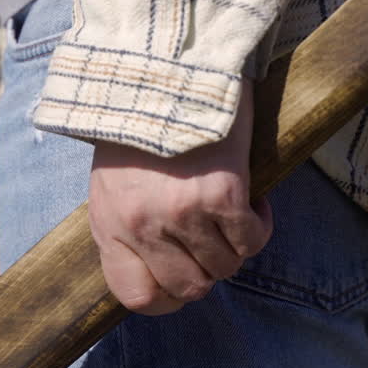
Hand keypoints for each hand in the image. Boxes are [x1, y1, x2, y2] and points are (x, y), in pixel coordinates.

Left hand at [87, 77, 272, 314]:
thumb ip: (127, 225)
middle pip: (188, 287)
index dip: (165, 300)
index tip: (183, 282)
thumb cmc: (138, 122)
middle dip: (208, 272)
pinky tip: (253, 199)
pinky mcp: (221, 194)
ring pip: (225, 267)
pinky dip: (259, 226)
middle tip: (215, 242)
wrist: (164, 66)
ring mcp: (181, 213)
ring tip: (233, 215)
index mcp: (109, 224)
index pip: (135, 296)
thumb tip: (157, 264)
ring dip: (236, 247)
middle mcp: (142, 226)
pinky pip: (251, 239)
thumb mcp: (113, 182)